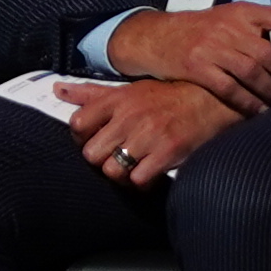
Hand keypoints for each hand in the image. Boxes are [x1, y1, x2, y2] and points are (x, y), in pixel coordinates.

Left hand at [56, 77, 238, 187]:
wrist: (212, 100)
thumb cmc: (167, 96)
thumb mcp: (128, 89)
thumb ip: (91, 94)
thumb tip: (58, 89)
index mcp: (116, 100)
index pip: (77, 125)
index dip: (82, 138)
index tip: (96, 139)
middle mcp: (129, 117)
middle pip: (91, 154)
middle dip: (101, 159)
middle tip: (115, 156)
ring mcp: (148, 136)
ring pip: (112, 171)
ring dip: (120, 174)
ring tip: (132, 166)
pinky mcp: (168, 152)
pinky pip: (139, 180)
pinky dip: (142, 182)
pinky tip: (149, 172)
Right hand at [102, 1, 270, 111]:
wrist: (155, 37)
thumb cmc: (200, 29)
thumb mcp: (232, 16)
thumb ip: (268, 21)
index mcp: (241, 11)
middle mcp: (228, 27)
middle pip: (269, 55)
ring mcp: (211, 48)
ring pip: (253, 74)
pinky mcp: (197, 68)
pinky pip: (231, 89)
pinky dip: (249, 103)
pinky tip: (260, 111)